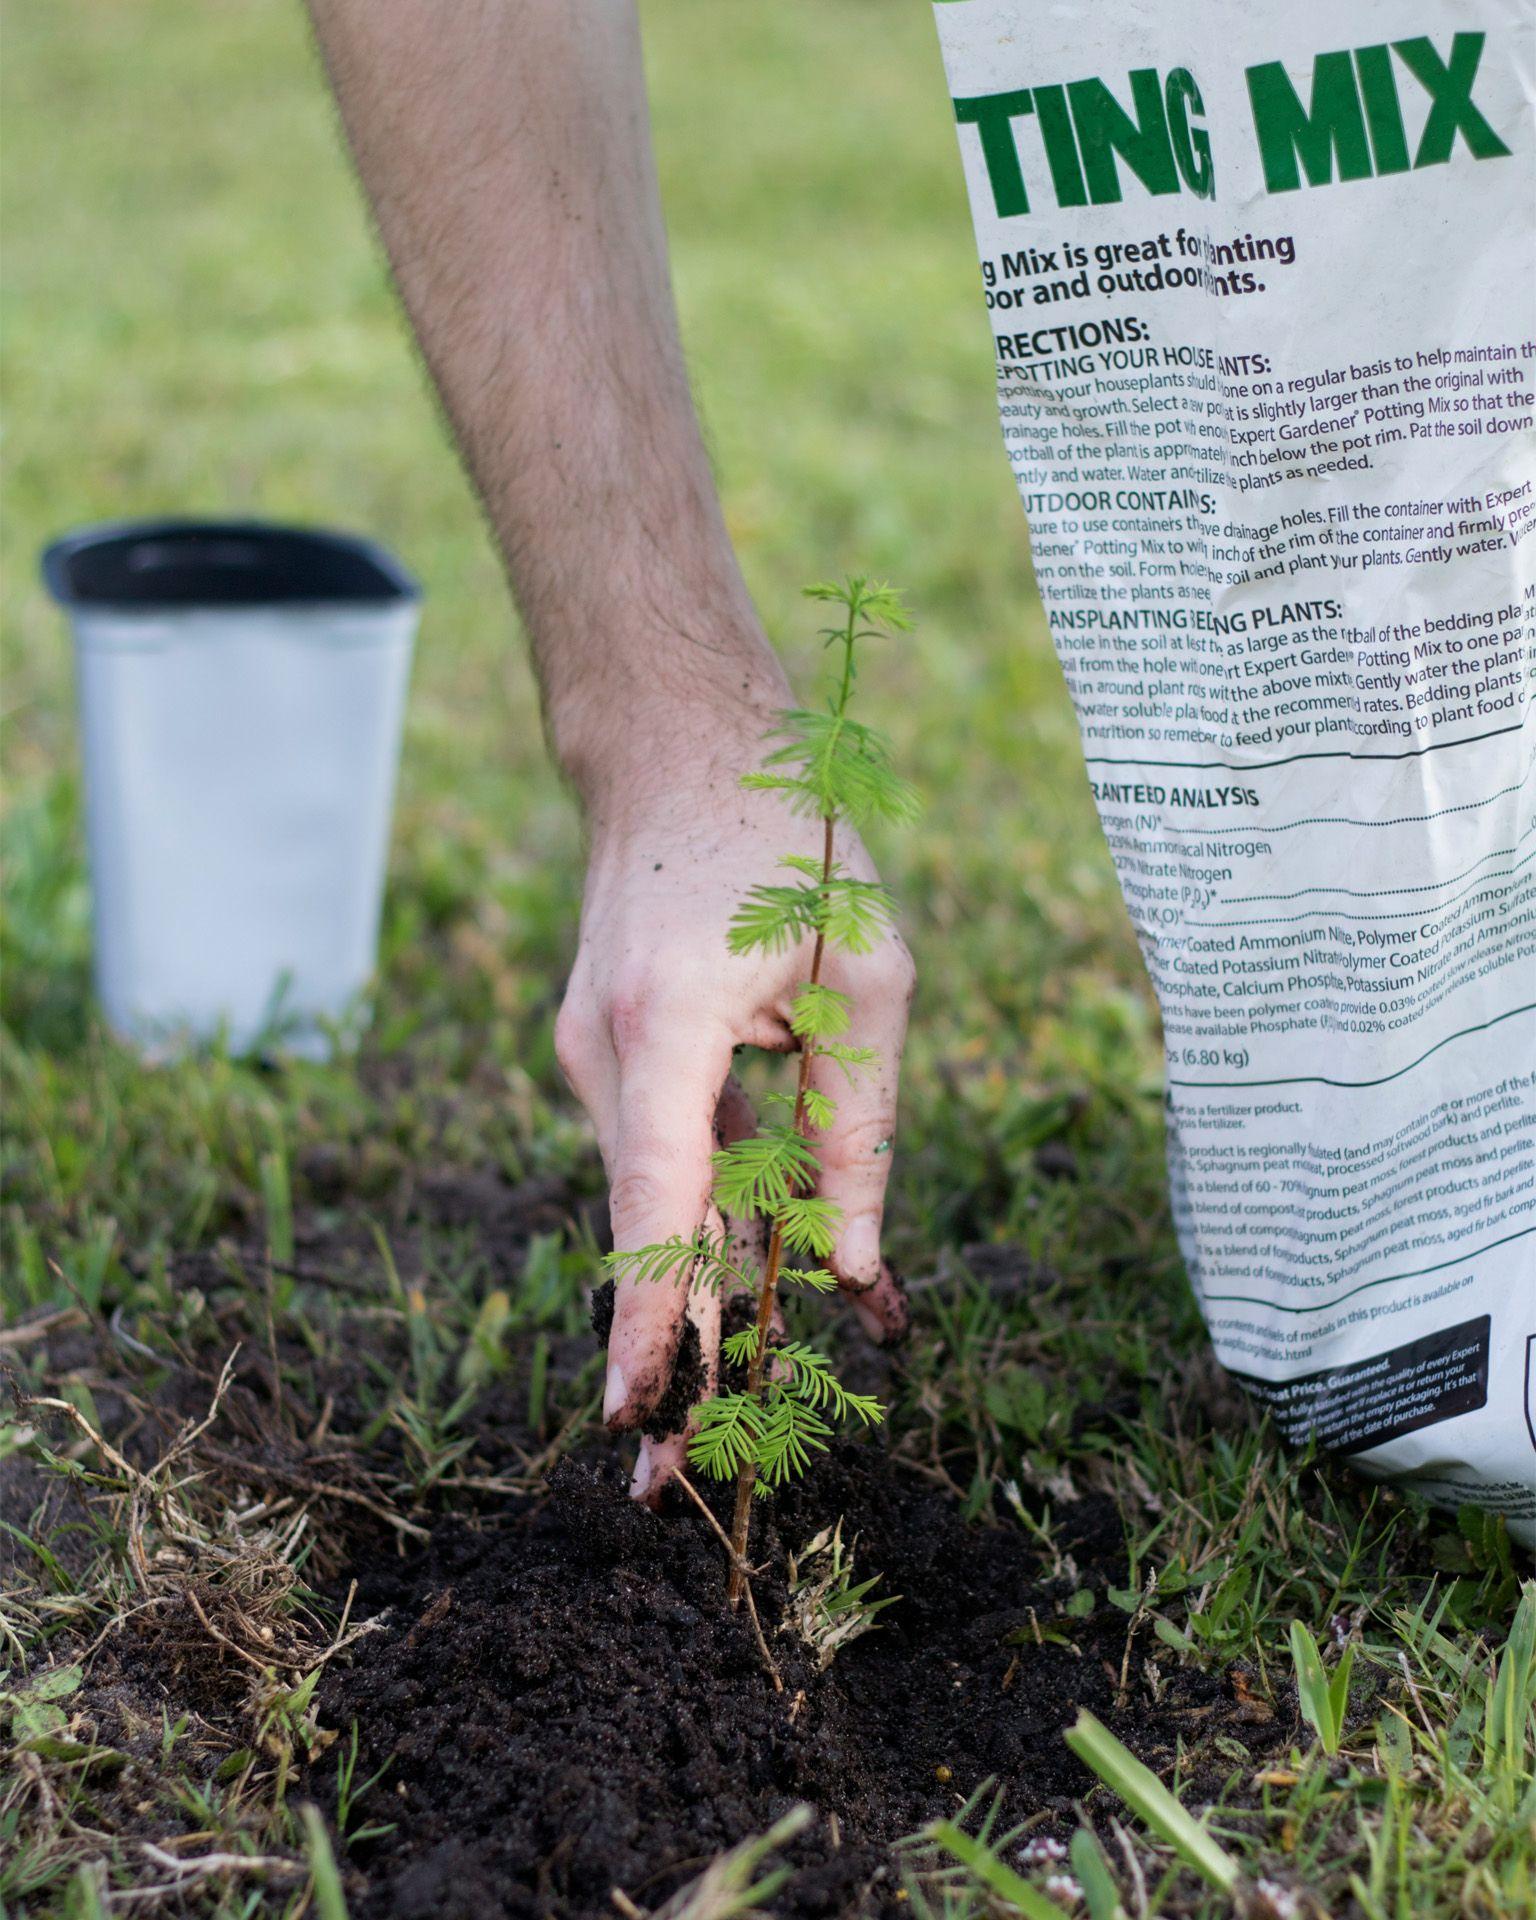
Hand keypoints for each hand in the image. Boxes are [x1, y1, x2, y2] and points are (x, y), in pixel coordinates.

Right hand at [554, 723, 913, 1503]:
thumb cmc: (789, 844)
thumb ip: (858, 1128)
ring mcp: (592, 1058)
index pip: (653, 1200)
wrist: (679, 752)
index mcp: (668, 1028)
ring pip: (658, 1199)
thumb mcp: (868, 976)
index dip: (646, 1317)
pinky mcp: (607, 1059)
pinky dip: (706, 1218)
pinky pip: (663, 1156)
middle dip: (662, 1352)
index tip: (634, 1417)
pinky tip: (757, 1276)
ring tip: (737, 1403)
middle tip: (667, 1483)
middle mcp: (605, 1056)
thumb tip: (849, 1268)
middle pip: (644, 1229)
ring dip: (703, 1288)